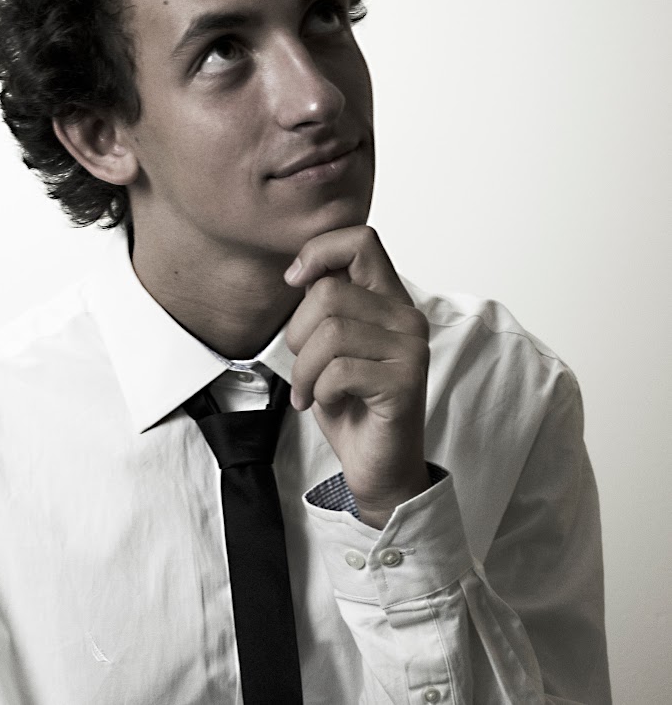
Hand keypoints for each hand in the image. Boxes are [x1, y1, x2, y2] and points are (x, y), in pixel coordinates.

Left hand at [284, 225, 430, 527]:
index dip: (318, 252)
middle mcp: (406, 317)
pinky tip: (329, 403)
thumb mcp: (330, 343)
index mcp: (388, 299)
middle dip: (298, 334)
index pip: (360, 241)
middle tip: (303, 366)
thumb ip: (326, 303)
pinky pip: (339, 371)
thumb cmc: (349, 401)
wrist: (376, 464)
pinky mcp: (406, 382)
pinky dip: (319, 391)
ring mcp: (410, 348)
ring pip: (330, 333)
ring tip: (310, 390)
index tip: (294, 281)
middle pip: (328, 293)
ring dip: (305, 369)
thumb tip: (300, 270)